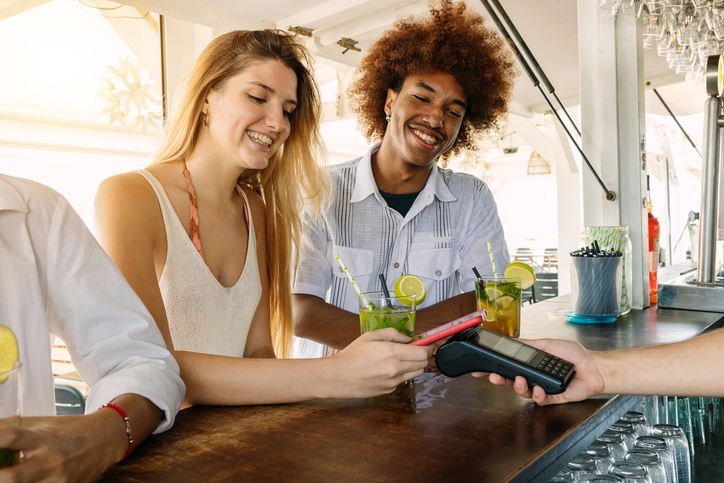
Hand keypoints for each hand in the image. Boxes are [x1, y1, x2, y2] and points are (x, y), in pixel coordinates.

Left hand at [0, 411, 124, 482]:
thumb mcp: (44, 423)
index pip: (10, 437)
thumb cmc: (70, 430)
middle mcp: (50, 460)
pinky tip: (29, 479)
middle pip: (12, 477)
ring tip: (8, 475)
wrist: (105, 440)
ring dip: (11, 482)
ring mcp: (58, 480)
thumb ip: (12, 427)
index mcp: (42, 438)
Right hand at [330, 328, 432, 398]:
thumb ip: (392, 334)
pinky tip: (387, 369)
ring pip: (416, 373)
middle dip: (422, 356)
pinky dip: (401, 374)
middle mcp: (396, 369)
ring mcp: (393, 382)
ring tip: (400, 359)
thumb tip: (408, 339)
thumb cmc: (352, 355)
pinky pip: (403, 381)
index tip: (427, 344)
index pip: (423, 352)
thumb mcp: (371, 336)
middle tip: (414, 350)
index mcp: (392, 353)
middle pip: (423, 364)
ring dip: (414, 365)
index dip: (428, 347)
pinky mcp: (389, 391)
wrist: (339, 377)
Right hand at [472, 338, 605, 405]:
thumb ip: (529, 344)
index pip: (509, 367)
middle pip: (511, 382)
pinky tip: (539, 389)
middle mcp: (534, 377)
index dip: (495, 369)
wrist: (593, 366)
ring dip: (519, 387)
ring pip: (523, 392)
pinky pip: (541, 400)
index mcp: (531, 365)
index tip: (481, 368)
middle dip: (500, 380)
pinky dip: (538, 395)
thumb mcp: (548, 343)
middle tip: (495, 377)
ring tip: (522, 381)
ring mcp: (542, 388)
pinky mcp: (553, 398)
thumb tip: (513, 341)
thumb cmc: (574, 354)